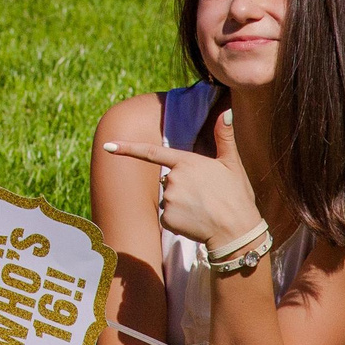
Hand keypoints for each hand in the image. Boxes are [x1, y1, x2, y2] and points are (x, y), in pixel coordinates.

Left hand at [102, 108, 264, 251]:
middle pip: (168, 180)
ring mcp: (168, 199)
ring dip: (181, 204)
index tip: (108, 145)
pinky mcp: (167, 219)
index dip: (127, 148)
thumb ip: (224, 137)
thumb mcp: (232, 164)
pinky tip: (196, 221)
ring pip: (168, 199)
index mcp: (186, 162)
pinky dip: (179, 220)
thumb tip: (226, 111)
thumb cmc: (236, 197)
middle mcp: (173, 179)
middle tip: (206, 196)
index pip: (151, 152)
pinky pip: (168, 217)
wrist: (237, 232)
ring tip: (204, 209)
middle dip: (182, 186)